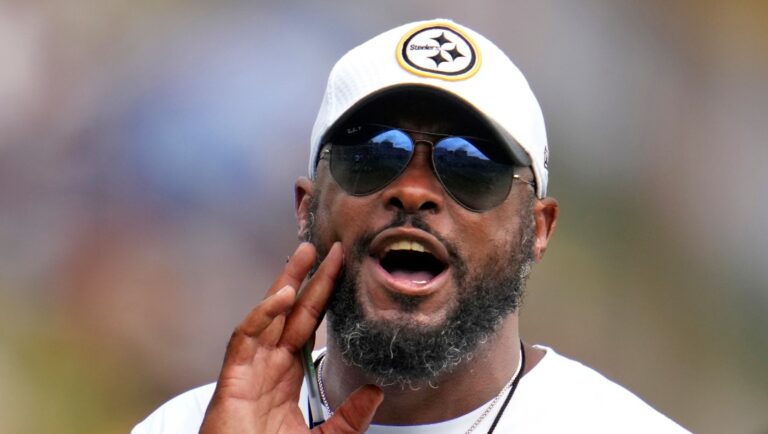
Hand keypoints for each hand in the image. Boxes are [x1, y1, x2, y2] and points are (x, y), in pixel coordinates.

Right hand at [199, 242, 382, 433]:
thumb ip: (349, 417)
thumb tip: (377, 389)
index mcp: (287, 374)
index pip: (309, 325)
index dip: (324, 296)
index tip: (342, 269)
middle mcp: (268, 365)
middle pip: (291, 312)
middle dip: (307, 278)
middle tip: (325, 246)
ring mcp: (249, 369)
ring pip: (268, 315)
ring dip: (286, 283)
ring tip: (304, 254)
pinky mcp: (233, 380)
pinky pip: (245, 338)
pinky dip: (262, 315)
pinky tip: (283, 296)